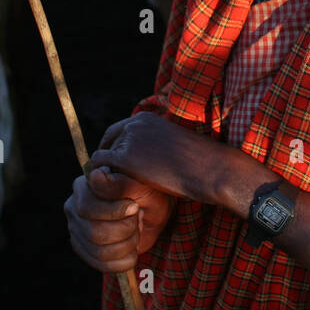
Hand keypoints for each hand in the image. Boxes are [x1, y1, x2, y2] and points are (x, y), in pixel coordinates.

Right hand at [64, 164, 174, 272]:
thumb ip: (118, 182)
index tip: (135, 207)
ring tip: (136, 231)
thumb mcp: (139, 183)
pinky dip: (123, 261)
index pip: (87, 208)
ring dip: (127, 245)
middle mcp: (73, 209)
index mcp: (83, 187)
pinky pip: (101, 265)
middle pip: (94, 233)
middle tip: (138, 219)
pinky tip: (133, 249)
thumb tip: (95, 176)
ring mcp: (77, 231)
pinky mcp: (84, 250)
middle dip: (125, 230)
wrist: (153, 209)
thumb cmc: (146, 191)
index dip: (114, 212)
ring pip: (99, 252)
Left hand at [89, 112, 235, 203]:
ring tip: (112, 189)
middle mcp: (135, 124)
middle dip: (108, 159)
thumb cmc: (198, 162)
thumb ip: (154, 146)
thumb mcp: (172, 145)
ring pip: (103, 154)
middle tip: (110, 179)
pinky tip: (112, 191)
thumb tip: (145, 160)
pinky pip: (101, 165)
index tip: (115, 165)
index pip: (117, 131)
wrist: (208, 168)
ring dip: (106, 170)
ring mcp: (129, 139)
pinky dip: (101, 177)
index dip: (114, 148)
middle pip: (108, 141)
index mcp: (146, 118)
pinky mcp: (126, 158)